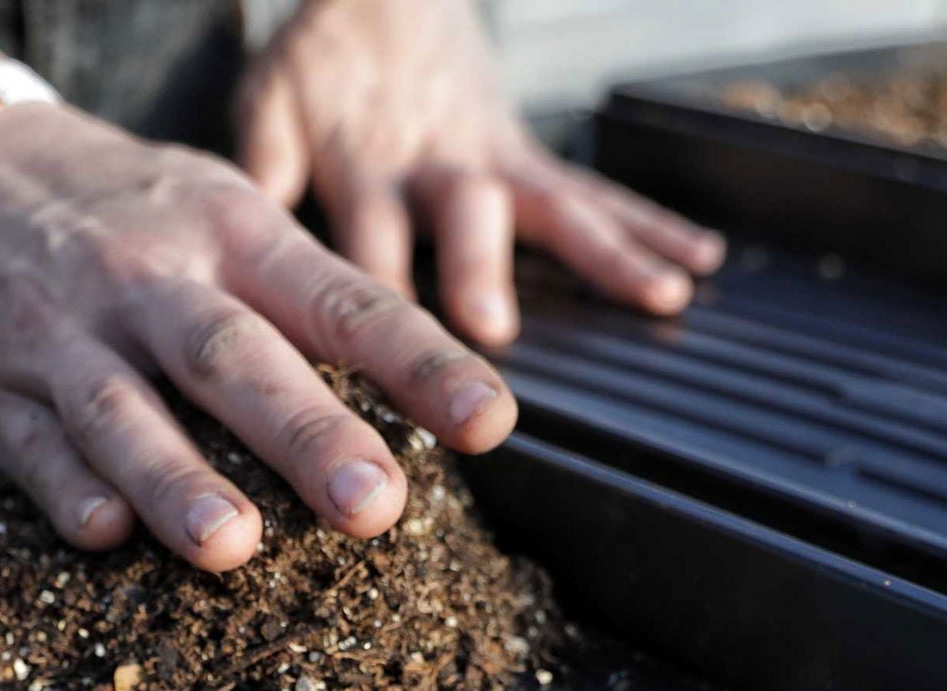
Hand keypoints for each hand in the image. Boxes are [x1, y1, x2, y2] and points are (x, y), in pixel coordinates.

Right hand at [0, 102, 517, 569]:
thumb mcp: (230, 217)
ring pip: (119, 409)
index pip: (337, 300)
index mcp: (228, 234)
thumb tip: (427, 397)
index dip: (415, 362)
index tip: (486, 421)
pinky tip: (106, 532)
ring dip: (176, 478)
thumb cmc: (137, 215)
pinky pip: (29, 444)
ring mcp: (62, 334)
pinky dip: (67, 488)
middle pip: (230, 357)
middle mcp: (148, 280)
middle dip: (304, 433)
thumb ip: (314, 300)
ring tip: (232, 545)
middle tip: (374, 504)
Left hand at [236, 0, 724, 345]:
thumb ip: (262, 169)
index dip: (365, 299)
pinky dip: (651, 223)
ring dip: (608, 254)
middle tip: (494, 329)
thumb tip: (246, 227)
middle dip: (478, 273)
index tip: (372, 364)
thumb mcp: (270, 107)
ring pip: (555, 208)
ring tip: (663, 295)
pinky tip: (700, 259)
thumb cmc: (319, 70)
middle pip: (462, 221)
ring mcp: (494, 163)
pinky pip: (598, 191)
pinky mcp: (530, 158)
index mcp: (364, 167)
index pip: (362, 241)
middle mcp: (437, 169)